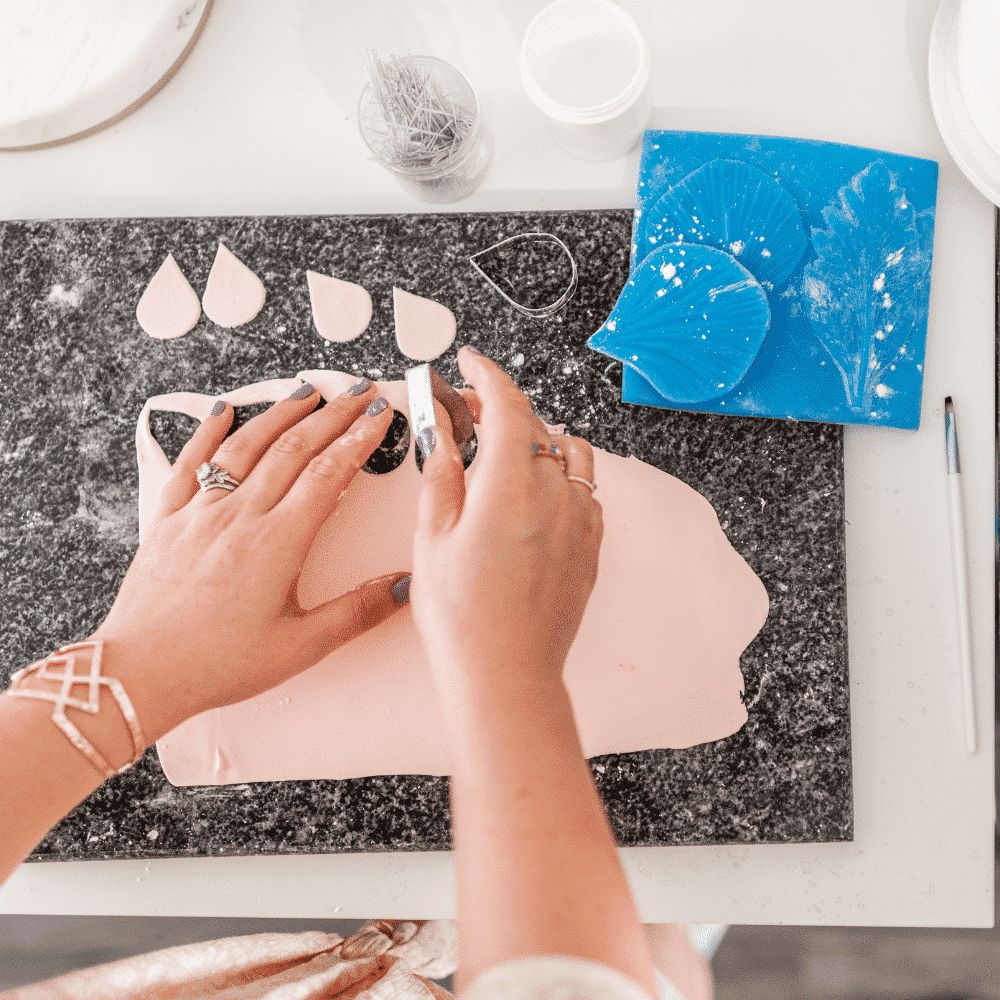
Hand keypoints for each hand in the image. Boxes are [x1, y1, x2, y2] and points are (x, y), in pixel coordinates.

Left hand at [92, 379, 409, 749]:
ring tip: (307, 391)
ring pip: (246, 446)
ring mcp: (200, 513)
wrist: (140, 674)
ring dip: (281, 413)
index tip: (378, 417)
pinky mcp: (168, 520)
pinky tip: (222, 410)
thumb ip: (356, 613)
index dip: (358, 439)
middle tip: (359, 393)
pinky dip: (207, 431)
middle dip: (333, 415)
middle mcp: (239, 516)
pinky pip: (190, 462)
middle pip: (293, 448)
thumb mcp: (299, 648)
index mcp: (276, 543)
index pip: (328, 474)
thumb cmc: (216, 664)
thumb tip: (403, 586)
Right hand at [410, 348, 602, 701]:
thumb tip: (442, 427)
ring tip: (500, 456)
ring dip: (534, 441)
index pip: (508, 406)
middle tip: (464, 416)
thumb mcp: (433, 537)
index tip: (471, 362)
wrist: (505, 674)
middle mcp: (556, 494)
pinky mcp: (592, 545)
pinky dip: (560, 476)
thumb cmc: (461, 616)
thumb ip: (442, 473)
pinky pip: (584, 489)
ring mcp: (580, 520)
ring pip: (567, 453)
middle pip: (534, 426)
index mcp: (511, 486)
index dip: (488, 375)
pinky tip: (531, 496)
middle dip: (500, 410)